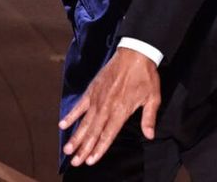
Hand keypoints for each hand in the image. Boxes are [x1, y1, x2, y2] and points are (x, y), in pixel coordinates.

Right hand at [59, 48, 160, 166]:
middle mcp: (106, 107)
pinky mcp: (92, 90)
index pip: (108, 135)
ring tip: (67, 149)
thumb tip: (149, 136)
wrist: (135, 54)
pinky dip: (71, 115)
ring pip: (84, 122)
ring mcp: (97, 98)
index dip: (99, 149)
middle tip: (74, 161)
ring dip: (76, 137)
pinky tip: (63, 125)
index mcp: (121, 111)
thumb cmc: (145, 76)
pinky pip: (79, 105)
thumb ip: (149, 118)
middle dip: (84, 148)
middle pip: (93, 132)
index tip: (90, 161)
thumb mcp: (153, 98)